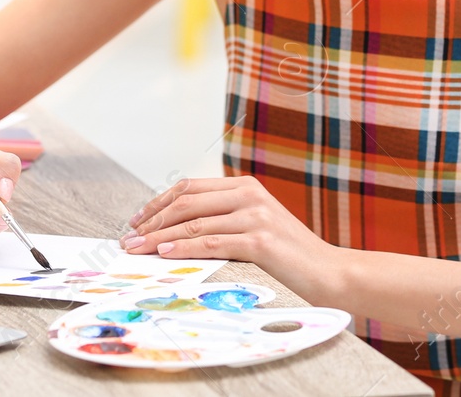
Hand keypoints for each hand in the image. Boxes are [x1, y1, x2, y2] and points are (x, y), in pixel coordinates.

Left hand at [120, 176, 328, 274]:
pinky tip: (165, 255)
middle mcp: (249, 194)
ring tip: (138, 249)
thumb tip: (173, 230)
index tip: (136, 220)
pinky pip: (211, 243)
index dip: (158, 203)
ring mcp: (255, 215)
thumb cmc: (289, 256)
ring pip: (194, 223)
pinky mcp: (260, 241)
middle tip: (128, 238)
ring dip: (160, 238)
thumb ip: (223, 219)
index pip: (189, 187)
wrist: (331, 274)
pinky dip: (183, 248)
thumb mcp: (254, 226)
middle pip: (186, 202)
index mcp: (244, 186)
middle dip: (152, 221)